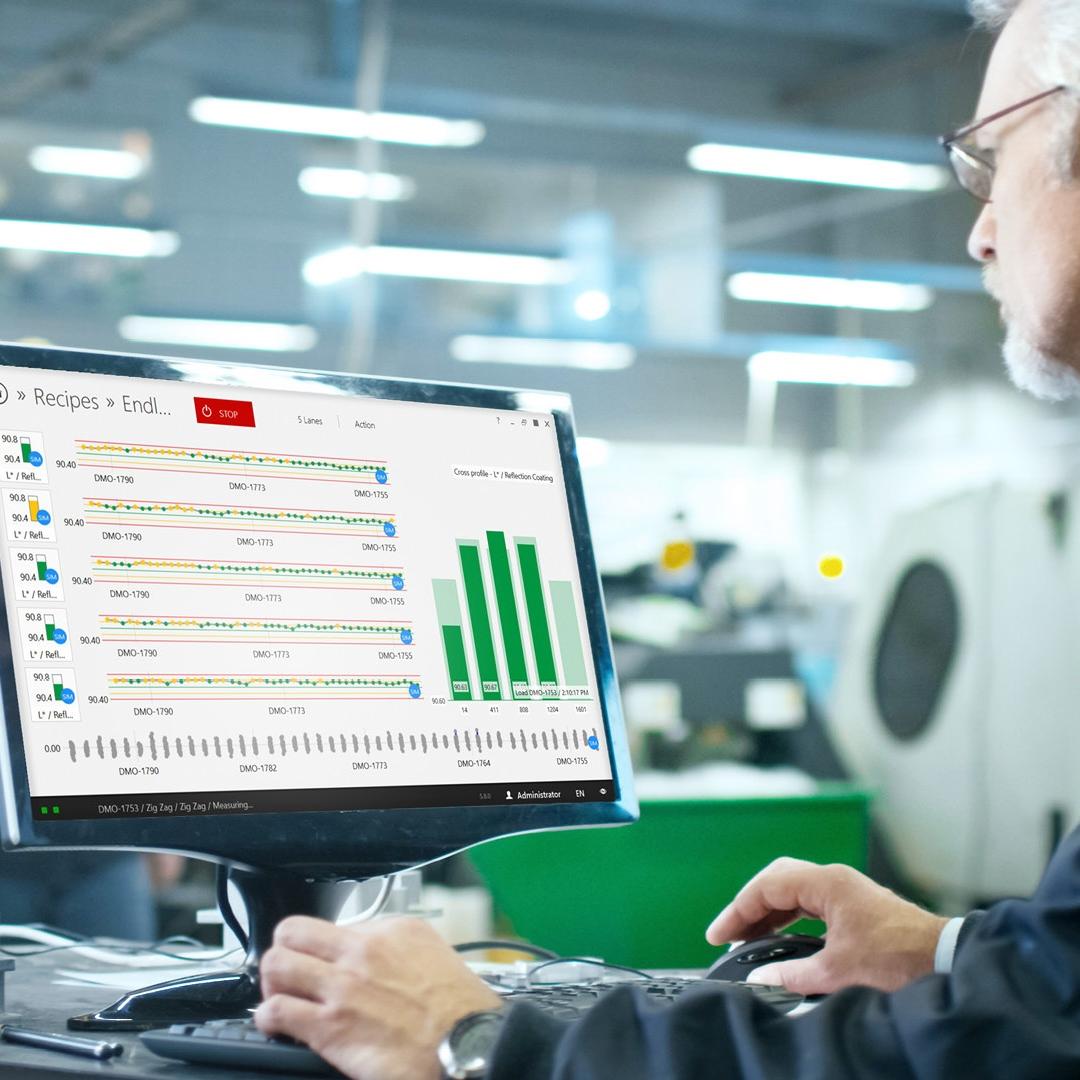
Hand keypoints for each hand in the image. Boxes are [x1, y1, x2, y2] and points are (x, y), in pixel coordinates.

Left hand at [255, 915, 501, 1079]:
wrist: (466, 1046)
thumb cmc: (460, 1011)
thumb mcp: (436, 956)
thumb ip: (399, 950)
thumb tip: (376, 956)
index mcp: (392, 930)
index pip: (336, 923)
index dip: (327, 947)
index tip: (328, 962)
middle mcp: (363, 950)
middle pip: (293, 931)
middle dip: (286, 950)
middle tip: (292, 971)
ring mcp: (343, 986)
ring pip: (277, 964)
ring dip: (272, 982)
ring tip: (280, 996)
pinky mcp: (329, 1026)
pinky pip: (276, 1011)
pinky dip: (268, 1018)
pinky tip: (277, 1025)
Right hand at [706, 857, 947, 994]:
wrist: (945, 960)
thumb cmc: (899, 959)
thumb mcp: (839, 971)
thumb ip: (793, 974)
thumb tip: (759, 979)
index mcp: (827, 883)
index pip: (767, 887)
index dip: (738, 911)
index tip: (719, 935)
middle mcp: (834, 879)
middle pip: (776, 880)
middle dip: (749, 906)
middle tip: (729, 934)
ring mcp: (846, 890)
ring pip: (793, 891)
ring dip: (768, 912)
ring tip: (748, 939)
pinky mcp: (854, 905)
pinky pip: (809, 902)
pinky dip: (788, 917)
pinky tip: (780, 938)